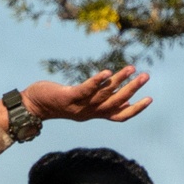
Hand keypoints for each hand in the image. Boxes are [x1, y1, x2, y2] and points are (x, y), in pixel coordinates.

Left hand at [21, 66, 150, 123]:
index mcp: (94, 114)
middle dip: (133, 89)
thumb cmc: (59, 102)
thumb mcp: (84, 104)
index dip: (136, 109)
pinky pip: (86, 89)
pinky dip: (98, 81)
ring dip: (120, 81)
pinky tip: (108, 72)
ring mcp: (80, 105)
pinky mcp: (69, 97)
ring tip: (133, 68)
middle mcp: (89, 112)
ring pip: (105, 94)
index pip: (120, 116)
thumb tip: (124, 99)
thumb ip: (102, 102)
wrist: (32, 106)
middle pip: (116, 103)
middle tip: (146, 75)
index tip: (150, 98)